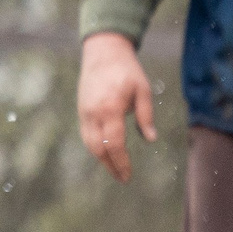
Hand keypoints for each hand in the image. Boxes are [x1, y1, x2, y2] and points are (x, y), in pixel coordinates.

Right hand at [77, 32, 155, 183]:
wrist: (103, 53)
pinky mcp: (81, 110)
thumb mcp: (143, 90)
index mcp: (110, 108)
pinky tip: (107, 153)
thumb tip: (150, 139)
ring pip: (89, 143)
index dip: (121, 162)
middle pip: (98, 148)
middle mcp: (93, 113)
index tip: (128, 175)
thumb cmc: (127, 71)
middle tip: (123, 178)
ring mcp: (84, 111)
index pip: (114, 144)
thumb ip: (146, 116)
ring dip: (101, 159)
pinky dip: (96, 147)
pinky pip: (87, 134)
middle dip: (110, 166)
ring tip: (116, 170)